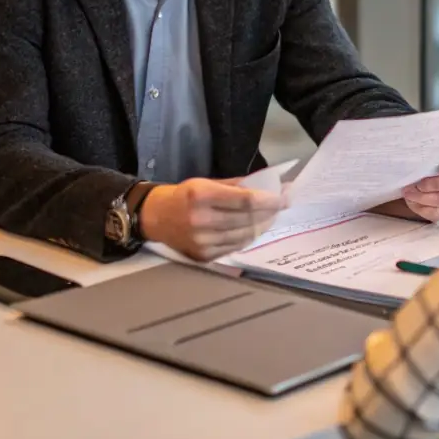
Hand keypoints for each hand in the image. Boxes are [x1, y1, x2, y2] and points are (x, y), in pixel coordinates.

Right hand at [137, 179, 284, 261]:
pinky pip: (236, 246)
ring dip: (263, 225)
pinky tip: (255, 228)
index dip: (268, 199)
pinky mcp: (204, 256)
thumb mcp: (205, 182)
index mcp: (201, 196)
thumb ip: (235, 185)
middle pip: (248, 219)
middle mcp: (202, 220)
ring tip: (272, 216)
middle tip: (282, 205)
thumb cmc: (184, 196)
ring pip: (245, 235)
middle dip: (270, 212)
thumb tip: (266, 188)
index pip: (245, 200)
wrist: (155, 218)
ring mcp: (203, 241)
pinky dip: (249, 237)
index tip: (284, 196)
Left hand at [402, 150, 438, 221]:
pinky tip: (412, 200)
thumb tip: (414, 155)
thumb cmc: (418, 166)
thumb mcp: (421, 158)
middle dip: (434, 184)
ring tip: (408, 191)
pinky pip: (435, 212)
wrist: (410, 185)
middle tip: (418, 183)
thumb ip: (424, 155)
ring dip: (423, 196)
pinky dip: (420, 206)